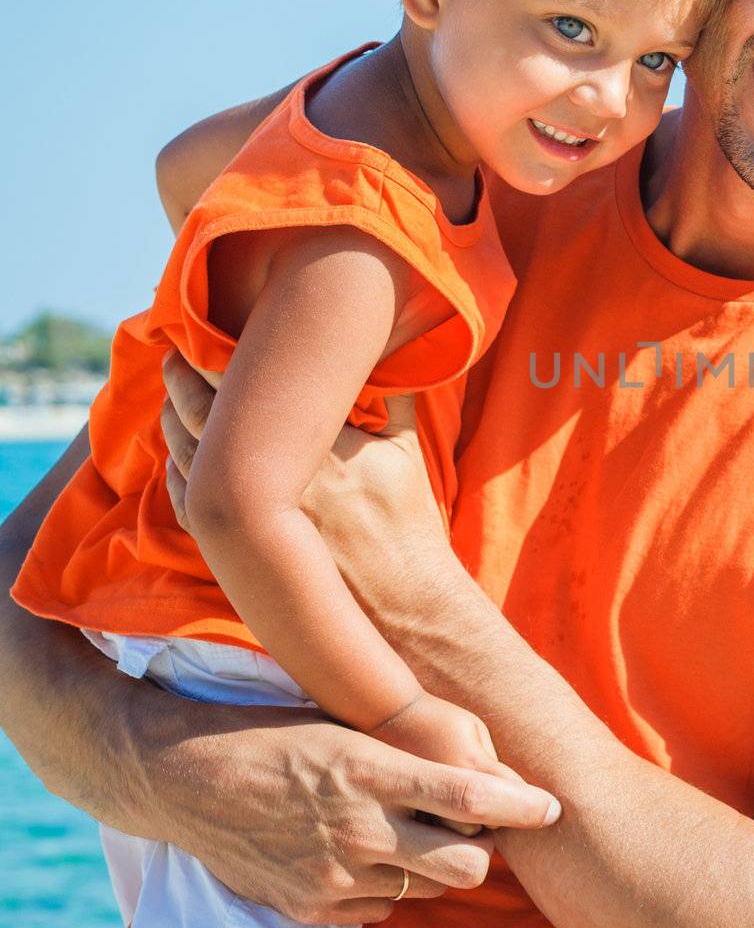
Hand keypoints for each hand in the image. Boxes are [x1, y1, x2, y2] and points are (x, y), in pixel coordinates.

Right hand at [157, 703, 557, 924]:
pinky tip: (369, 858)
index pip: (468, 798)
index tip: (552, 808)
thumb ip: (405, 758)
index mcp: (370, 770)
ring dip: (436, 870)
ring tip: (418, 838)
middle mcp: (358, 828)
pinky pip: (380, 910)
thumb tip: (476, 772)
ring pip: (426, 891)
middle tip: (481, 832)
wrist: (189, 778)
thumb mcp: (345, 728)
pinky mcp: (310, 907)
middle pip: (463, 866)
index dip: (521, 807)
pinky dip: (388, 889)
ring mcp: (333, 874)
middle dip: (485, 854)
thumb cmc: (275, 735)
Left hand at [160, 350, 446, 588]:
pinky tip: (174, 457)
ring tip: (171, 395)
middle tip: (175, 350)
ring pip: (190, 455)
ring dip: (173, 420)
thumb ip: (393, 395)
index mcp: (322, 447)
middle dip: (185, 378)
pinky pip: (187, 505)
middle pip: (209, 414)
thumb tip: (392, 346)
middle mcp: (279, 479)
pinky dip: (175, 474)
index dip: (224, 351)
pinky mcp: (238, 549)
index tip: (211, 327)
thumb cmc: (408, 524)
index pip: (255, 384)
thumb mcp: (408, 451)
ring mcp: (253, 517)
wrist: (400, 600)